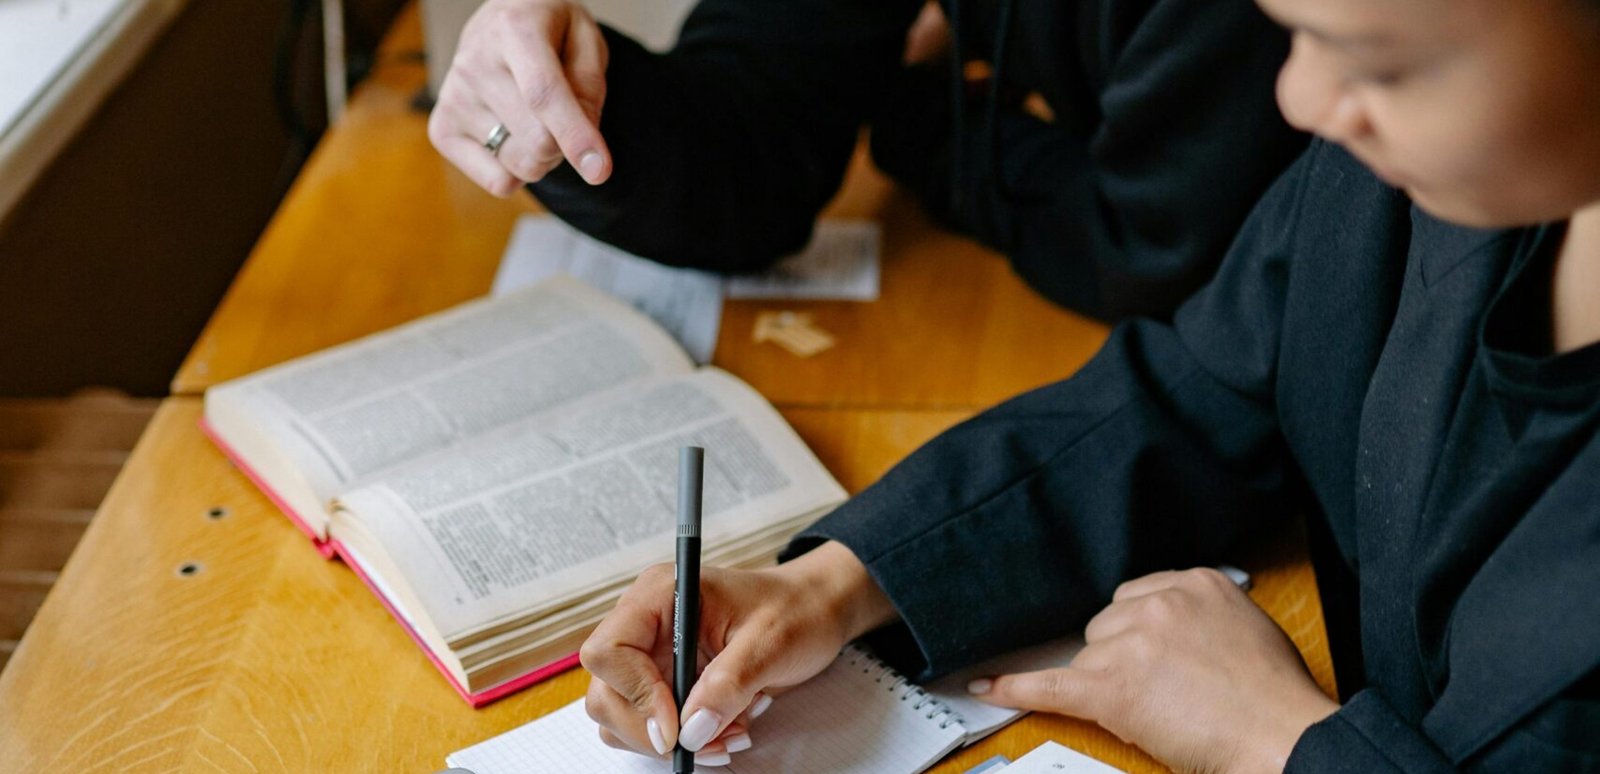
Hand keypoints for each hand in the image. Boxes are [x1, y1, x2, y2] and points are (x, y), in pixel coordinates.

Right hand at [427, 0, 611, 196]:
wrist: (501, 22)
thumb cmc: (551, 32)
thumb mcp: (586, 40)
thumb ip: (590, 88)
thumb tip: (586, 151)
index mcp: (514, 30)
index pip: (542, 94)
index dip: (574, 135)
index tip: (599, 171)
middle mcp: (474, 63)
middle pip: (538, 141)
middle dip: (566, 143)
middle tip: (565, 116)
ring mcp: (453, 98)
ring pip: (521, 165)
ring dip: (544, 157)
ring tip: (537, 120)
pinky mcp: (442, 129)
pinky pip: (497, 181)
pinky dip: (517, 171)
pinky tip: (514, 137)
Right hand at [580, 541, 897, 764]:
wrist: (814, 611)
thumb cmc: (796, 610)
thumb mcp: (770, 643)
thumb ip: (728, 684)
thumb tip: (691, 729)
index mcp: (660, 595)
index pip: (609, 650)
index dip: (636, 694)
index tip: (675, 726)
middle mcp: (645, 623)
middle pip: (606, 692)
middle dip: (653, 729)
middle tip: (706, 742)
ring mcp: (651, 655)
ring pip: (621, 715)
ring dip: (671, 740)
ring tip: (728, 734)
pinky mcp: (663, 681)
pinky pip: (650, 725)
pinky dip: (684, 740)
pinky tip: (724, 729)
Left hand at [970, 568, 1338, 773]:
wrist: (1281, 735)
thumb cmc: (1274, 696)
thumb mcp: (1246, 626)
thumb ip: (1202, 614)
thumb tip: (1171, 627)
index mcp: (1194, 582)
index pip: (1135, 596)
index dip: (1138, 631)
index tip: (1145, 649)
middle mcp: (1157, 602)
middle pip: (1106, 624)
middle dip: (1123, 656)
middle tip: (1162, 688)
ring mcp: (1131, 641)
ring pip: (1090, 656)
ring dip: (1110, 682)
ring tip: (1160, 706)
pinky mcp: (1111, 686)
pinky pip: (1050, 683)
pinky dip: (1015, 687)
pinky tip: (987, 686)